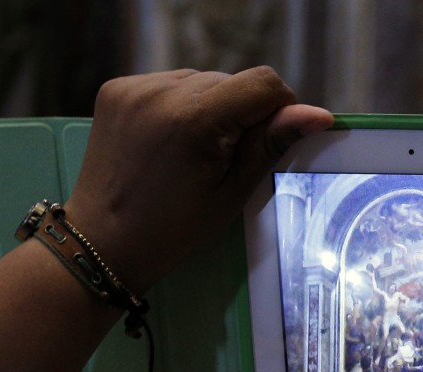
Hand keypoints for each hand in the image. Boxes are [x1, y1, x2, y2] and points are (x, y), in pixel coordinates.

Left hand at [65, 66, 332, 290]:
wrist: (103, 241)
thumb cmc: (175, 228)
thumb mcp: (233, 191)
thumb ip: (271, 144)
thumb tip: (318, 115)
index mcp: (194, 120)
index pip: (263, 83)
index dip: (280, 109)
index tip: (271, 141)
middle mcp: (160, 92)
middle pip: (233, 80)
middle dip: (243, 113)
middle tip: (227, 158)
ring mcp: (134, 87)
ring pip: (204, 80)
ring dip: (214, 107)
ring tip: (198, 151)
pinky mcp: (118, 88)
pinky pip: (172, 83)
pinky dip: (184, 105)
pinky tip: (174, 140)